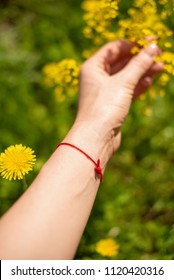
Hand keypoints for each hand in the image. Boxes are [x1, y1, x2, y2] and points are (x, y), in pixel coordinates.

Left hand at [75, 40, 162, 154]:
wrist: (96, 138)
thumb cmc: (103, 107)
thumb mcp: (123, 82)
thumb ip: (138, 64)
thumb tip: (152, 47)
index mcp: (93, 67)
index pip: (114, 48)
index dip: (133, 43)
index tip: (150, 40)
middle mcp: (97, 78)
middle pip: (121, 62)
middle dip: (140, 58)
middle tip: (159, 53)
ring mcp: (105, 92)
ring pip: (126, 77)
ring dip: (142, 71)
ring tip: (161, 66)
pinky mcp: (112, 104)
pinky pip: (127, 90)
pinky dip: (138, 85)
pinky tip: (150, 80)